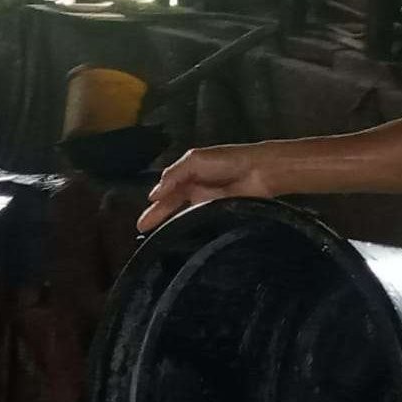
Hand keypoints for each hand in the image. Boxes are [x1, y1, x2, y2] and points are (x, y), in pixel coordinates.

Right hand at [136, 145, 273, 231]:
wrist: (259, 171)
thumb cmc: (228, 160)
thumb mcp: (195, 160)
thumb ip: (174, 174)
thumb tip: (154, 194)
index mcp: (188, 176)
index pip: (166, 193)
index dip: (155, 207)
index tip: (142, 222)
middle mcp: (196, 192)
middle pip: (172, 207)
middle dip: (158, 218)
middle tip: (143, 232)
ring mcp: (207, 205)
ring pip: (185, 217)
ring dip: (173, 227)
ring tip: (158, 241)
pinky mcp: (219, 215)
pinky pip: (201, 224)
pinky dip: (191, 231)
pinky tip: (183, 241)